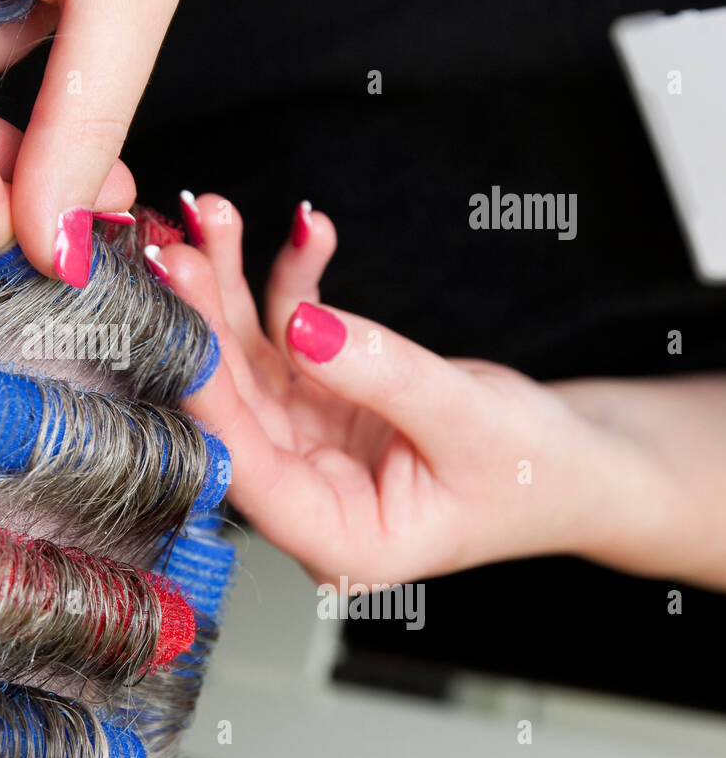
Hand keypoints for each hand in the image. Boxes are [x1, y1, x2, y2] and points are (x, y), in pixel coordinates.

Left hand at [158, 195, 676, 585]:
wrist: (577, 462)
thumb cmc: (539, 470)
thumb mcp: (470, 419)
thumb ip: (380, 375)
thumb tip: (302, 328)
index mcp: (340, 540)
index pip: (252, 472)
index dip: (212, 396)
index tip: (183, 324)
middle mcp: (309, 496)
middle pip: (236, 406)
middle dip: (207, 322)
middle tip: (180, 250)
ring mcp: (307, 445)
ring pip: (249, 361)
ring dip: (232, 288)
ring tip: (217, 216)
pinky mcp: (320, 401)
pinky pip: (292, 334)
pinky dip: (293, 283)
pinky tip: (306, 231)